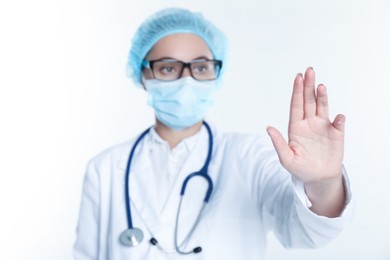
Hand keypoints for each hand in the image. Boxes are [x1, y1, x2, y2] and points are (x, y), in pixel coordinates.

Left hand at [266, 67, 344, 182]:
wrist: (318, 178)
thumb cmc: (300, 168)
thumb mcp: (286, 158)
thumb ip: (278, 143)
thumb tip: (268, 128)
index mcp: (296, 127)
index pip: (296, 105)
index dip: (297, 91)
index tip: (298, 78)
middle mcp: (309, 123)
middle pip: (308, 101)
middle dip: (308, 86)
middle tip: (309, 71)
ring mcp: (323, 127)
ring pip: (322, 107)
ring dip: (322, 96)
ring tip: (321, 86)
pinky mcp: (336, 134)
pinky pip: (338, 124)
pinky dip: (339, 120)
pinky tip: (338, 118)